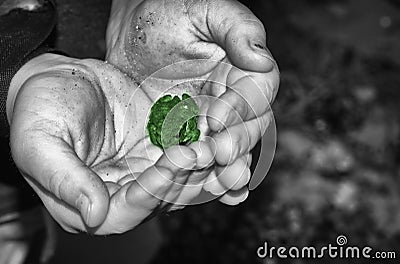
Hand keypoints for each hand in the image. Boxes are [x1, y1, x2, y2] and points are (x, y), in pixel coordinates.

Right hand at [9, 54, 213, 233]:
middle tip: (209, 150)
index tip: (176, 159)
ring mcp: (145, 174)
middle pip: (164, 199)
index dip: (155, 189)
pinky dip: (208, 152)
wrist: (60, 80)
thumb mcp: (40, 143)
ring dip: (206, 167)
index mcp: (90, 204)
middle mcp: (123, 195)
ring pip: (183, 181)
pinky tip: (226, 142)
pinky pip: (189, 158)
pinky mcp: (160, 151)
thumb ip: (64, 179)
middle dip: (189, 176)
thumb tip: (94, 216)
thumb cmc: (41, 110)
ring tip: (222, 144)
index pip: (129, 210)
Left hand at [106, 0, 279, 203]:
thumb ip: (236, 27)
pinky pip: (203, 157)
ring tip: (224, 185)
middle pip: (248, 128)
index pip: (255, 94)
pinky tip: (211, 193)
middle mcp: (234, 98)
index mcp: (245, 69)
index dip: (241, 109)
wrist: (132, 30)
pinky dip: (208, 175)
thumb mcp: (203, 9)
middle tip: (221, 159)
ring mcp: (213, 120)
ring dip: (227, 168)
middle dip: (235, 145)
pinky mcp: (189, 135)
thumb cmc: (167, 11)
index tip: (217, 120)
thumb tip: (261, 57)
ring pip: (229, 148)